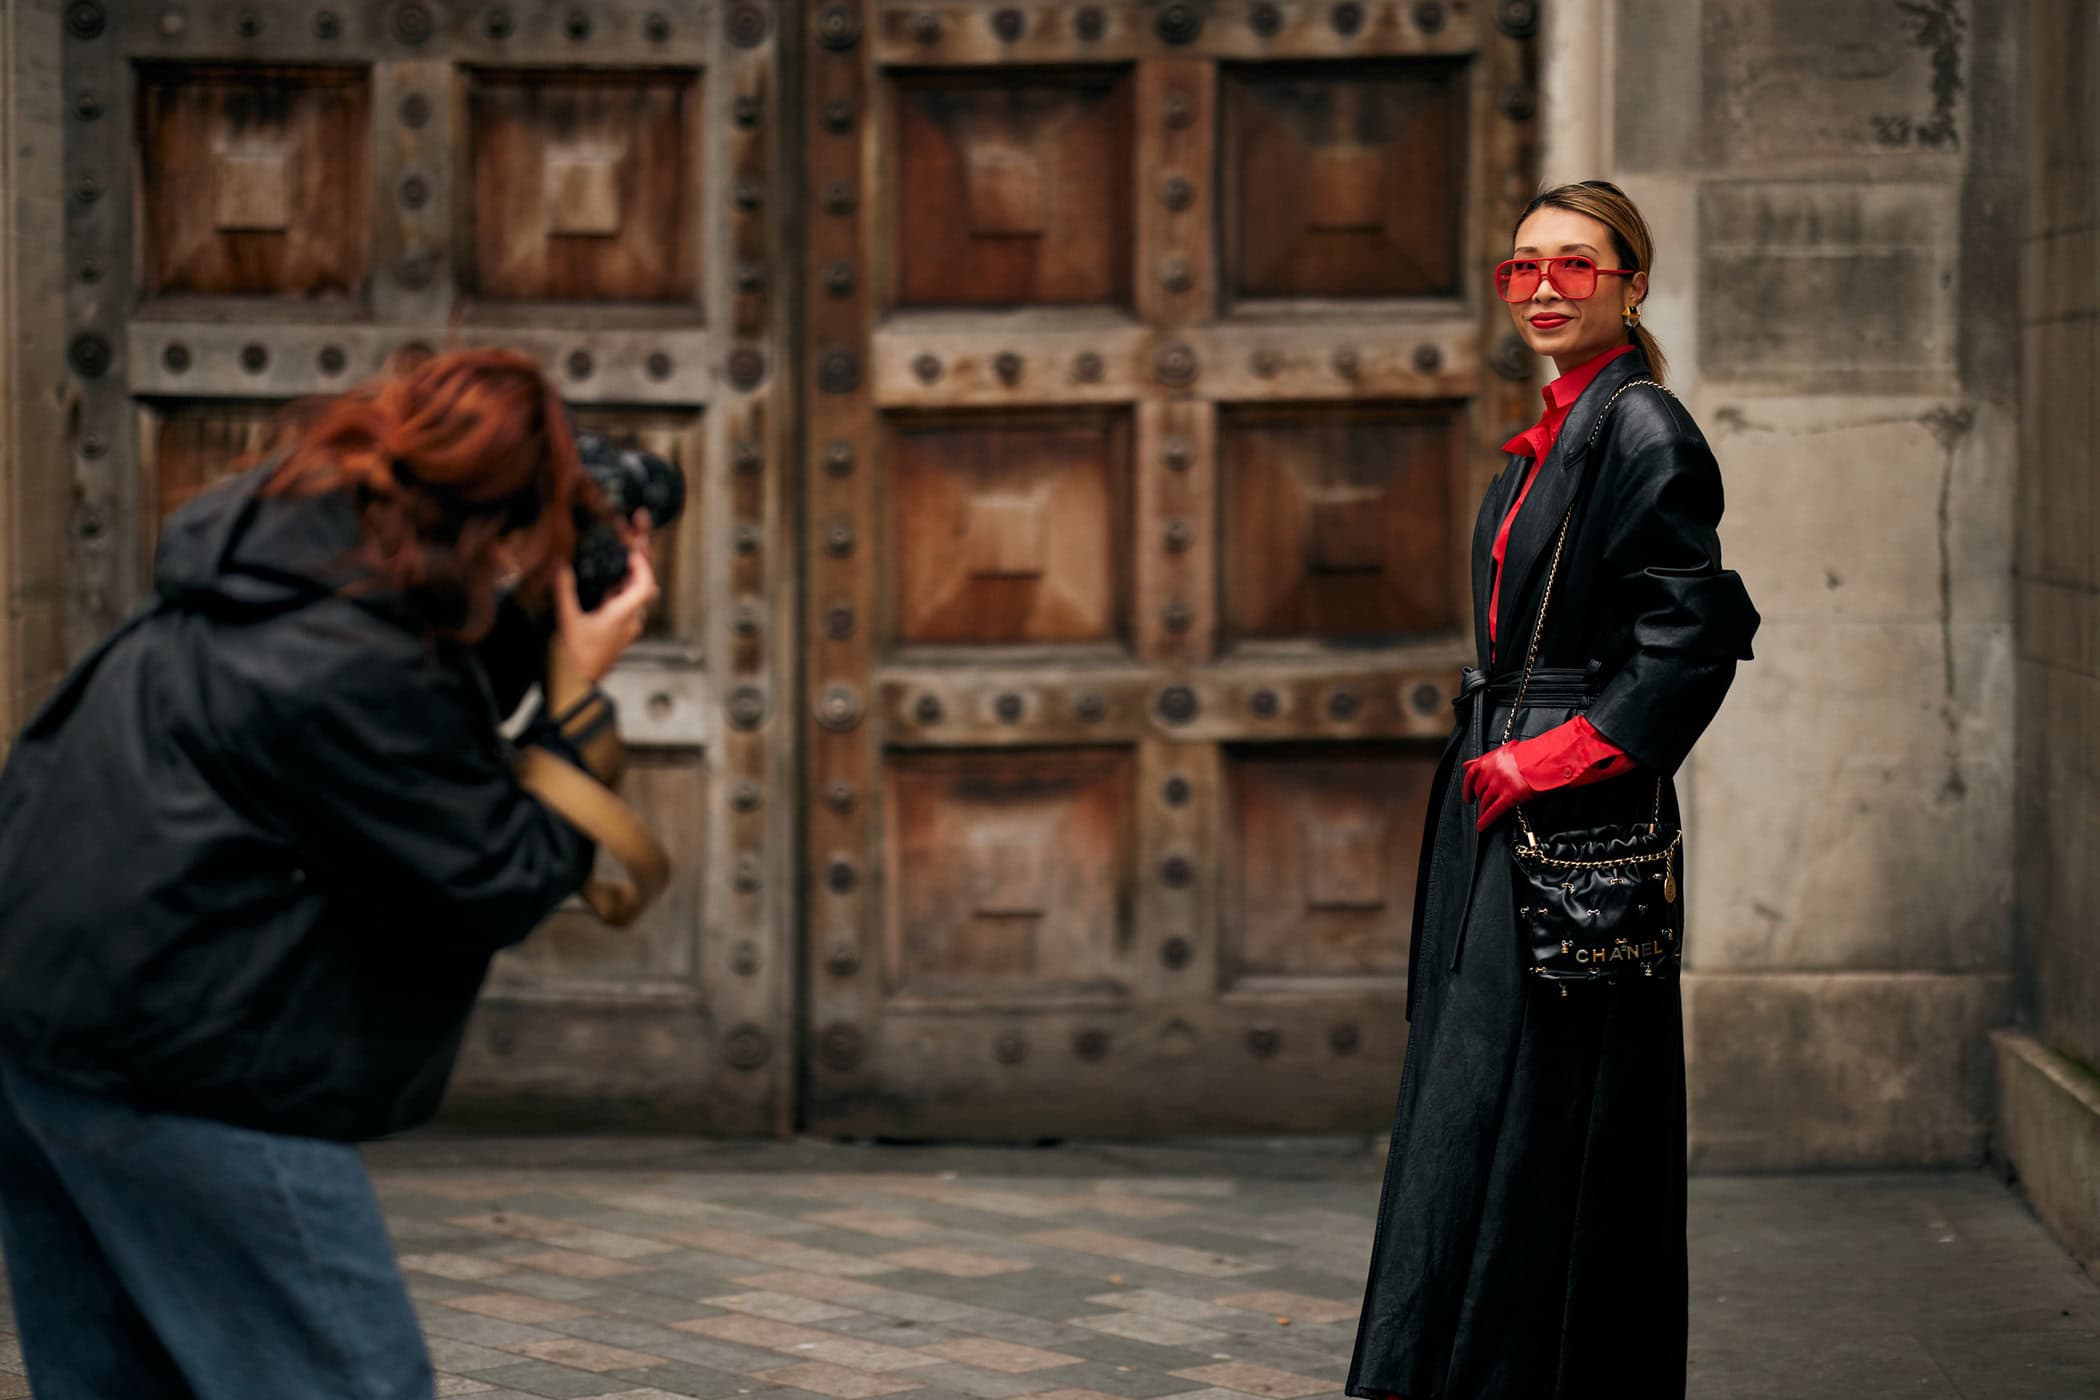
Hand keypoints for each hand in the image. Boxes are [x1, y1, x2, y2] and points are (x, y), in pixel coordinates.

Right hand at [555, 513, 657, 684]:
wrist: (575, 689)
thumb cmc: (573, 661)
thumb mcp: (566, 621)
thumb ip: (565, 591)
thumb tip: (561, 565)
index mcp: (623, 616)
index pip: (645, 584)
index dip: (642, 562)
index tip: (633, 544)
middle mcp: (630, 621)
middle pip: (644, 583)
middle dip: (641, 555)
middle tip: (637, 530)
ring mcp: (626, 626)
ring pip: (636, 592)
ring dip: (631, 568)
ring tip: (625, 543)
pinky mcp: (618, 630)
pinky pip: (625, 601)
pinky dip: (620, 583)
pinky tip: (608, 573)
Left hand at [1462, 745, 1536, 832]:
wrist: (1546, 758)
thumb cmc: (1531, 754)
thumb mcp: (1507, 751)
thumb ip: (1488, 758)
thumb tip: (1468, 765)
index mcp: (1491, 759)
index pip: (1471, 773)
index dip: (1467, 787)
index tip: (1468, 795)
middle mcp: (1492, 771)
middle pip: (1479, 789)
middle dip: (1479, 798)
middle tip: (1479, 805)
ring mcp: (1500, 784)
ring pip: (1485, 801)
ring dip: (1482, 810)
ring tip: (1482, 816)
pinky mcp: (1510, 795)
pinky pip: (1494, 810)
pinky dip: (1486, 820)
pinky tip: (1482, 826)